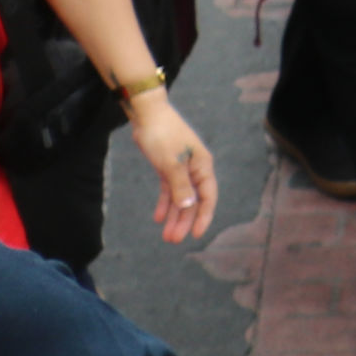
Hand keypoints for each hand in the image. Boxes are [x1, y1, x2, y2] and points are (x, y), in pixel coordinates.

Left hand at [126, 92, 218, 242]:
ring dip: (174, 216)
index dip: (203, 216)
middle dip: (184, 221)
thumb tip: (190, 207)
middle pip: (193, 200)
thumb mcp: (171, 163)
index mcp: (202, 166)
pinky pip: (169, 190)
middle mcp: (194, 169)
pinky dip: (164, 203)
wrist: (148, 115)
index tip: (196, 235)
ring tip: (166, 235)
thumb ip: (181, 186)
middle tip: (173, 240)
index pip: (207, 196)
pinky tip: (158, 218)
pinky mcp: (167, 167)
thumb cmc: (163, 136)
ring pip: (180, 198)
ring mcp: (181, 168)